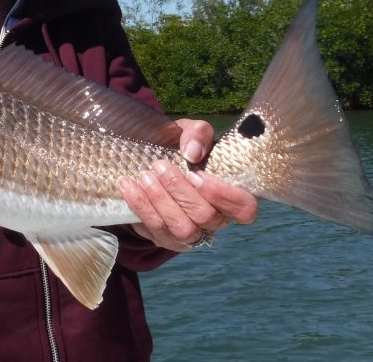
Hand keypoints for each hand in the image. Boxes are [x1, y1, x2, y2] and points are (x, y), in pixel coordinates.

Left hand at [118, 118, 257, 250]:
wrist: (151, 161)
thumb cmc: (181, 150)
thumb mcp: (191, 133)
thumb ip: (198, 134)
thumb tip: (192, 152)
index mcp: (229, 198)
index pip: (244, 209)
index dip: (225, 195)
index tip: (197, 173)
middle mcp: (214, 221)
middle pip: (206, 217)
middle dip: (181, 191)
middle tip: (161, 166)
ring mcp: (189, 235)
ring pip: (181, 228)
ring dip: (161, 200)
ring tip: (145, 175)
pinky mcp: (164, 239)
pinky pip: (154, 228)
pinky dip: (140, 205)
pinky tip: (128, 185)